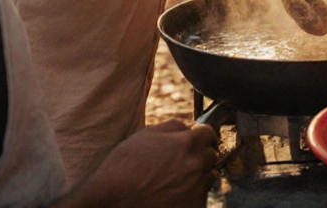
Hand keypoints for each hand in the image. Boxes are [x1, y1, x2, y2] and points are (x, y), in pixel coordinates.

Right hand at [72, 121, 217, 207]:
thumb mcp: (146, 135)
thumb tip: (189, 126)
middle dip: (201, 154)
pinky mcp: (194, 206)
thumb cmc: (125, 165)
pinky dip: (192, 193)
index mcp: (187, 143)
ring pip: (209, 176)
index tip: (200, 139)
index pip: (210, 133)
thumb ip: (173, 126)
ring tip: (176, 179)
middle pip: (212, 155)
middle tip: (183, 161)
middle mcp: (196, 165)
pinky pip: (202, 196)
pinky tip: (173, 192)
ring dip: (199, 174)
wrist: (114, 198)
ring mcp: (196, 187)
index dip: (204, 135)